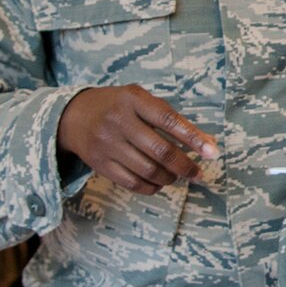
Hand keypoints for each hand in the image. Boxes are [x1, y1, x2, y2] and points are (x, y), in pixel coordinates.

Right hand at [56, 86, 217, 194]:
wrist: (73, 116)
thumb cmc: (118, 106)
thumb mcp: (141, 100)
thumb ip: (171, 118)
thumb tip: (207, 142)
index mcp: (133, 100)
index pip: (168, 120)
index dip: (193, 138)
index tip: (212, 152)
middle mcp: (119, 121)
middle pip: (160, 151)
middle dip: (185, 166)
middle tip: (198, 174)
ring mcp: (107, 144)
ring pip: (148, 170)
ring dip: (170, 178)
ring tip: (178, 176)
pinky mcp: (100, 164)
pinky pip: (131, 183)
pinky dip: (152, 187)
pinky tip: (160, 183)